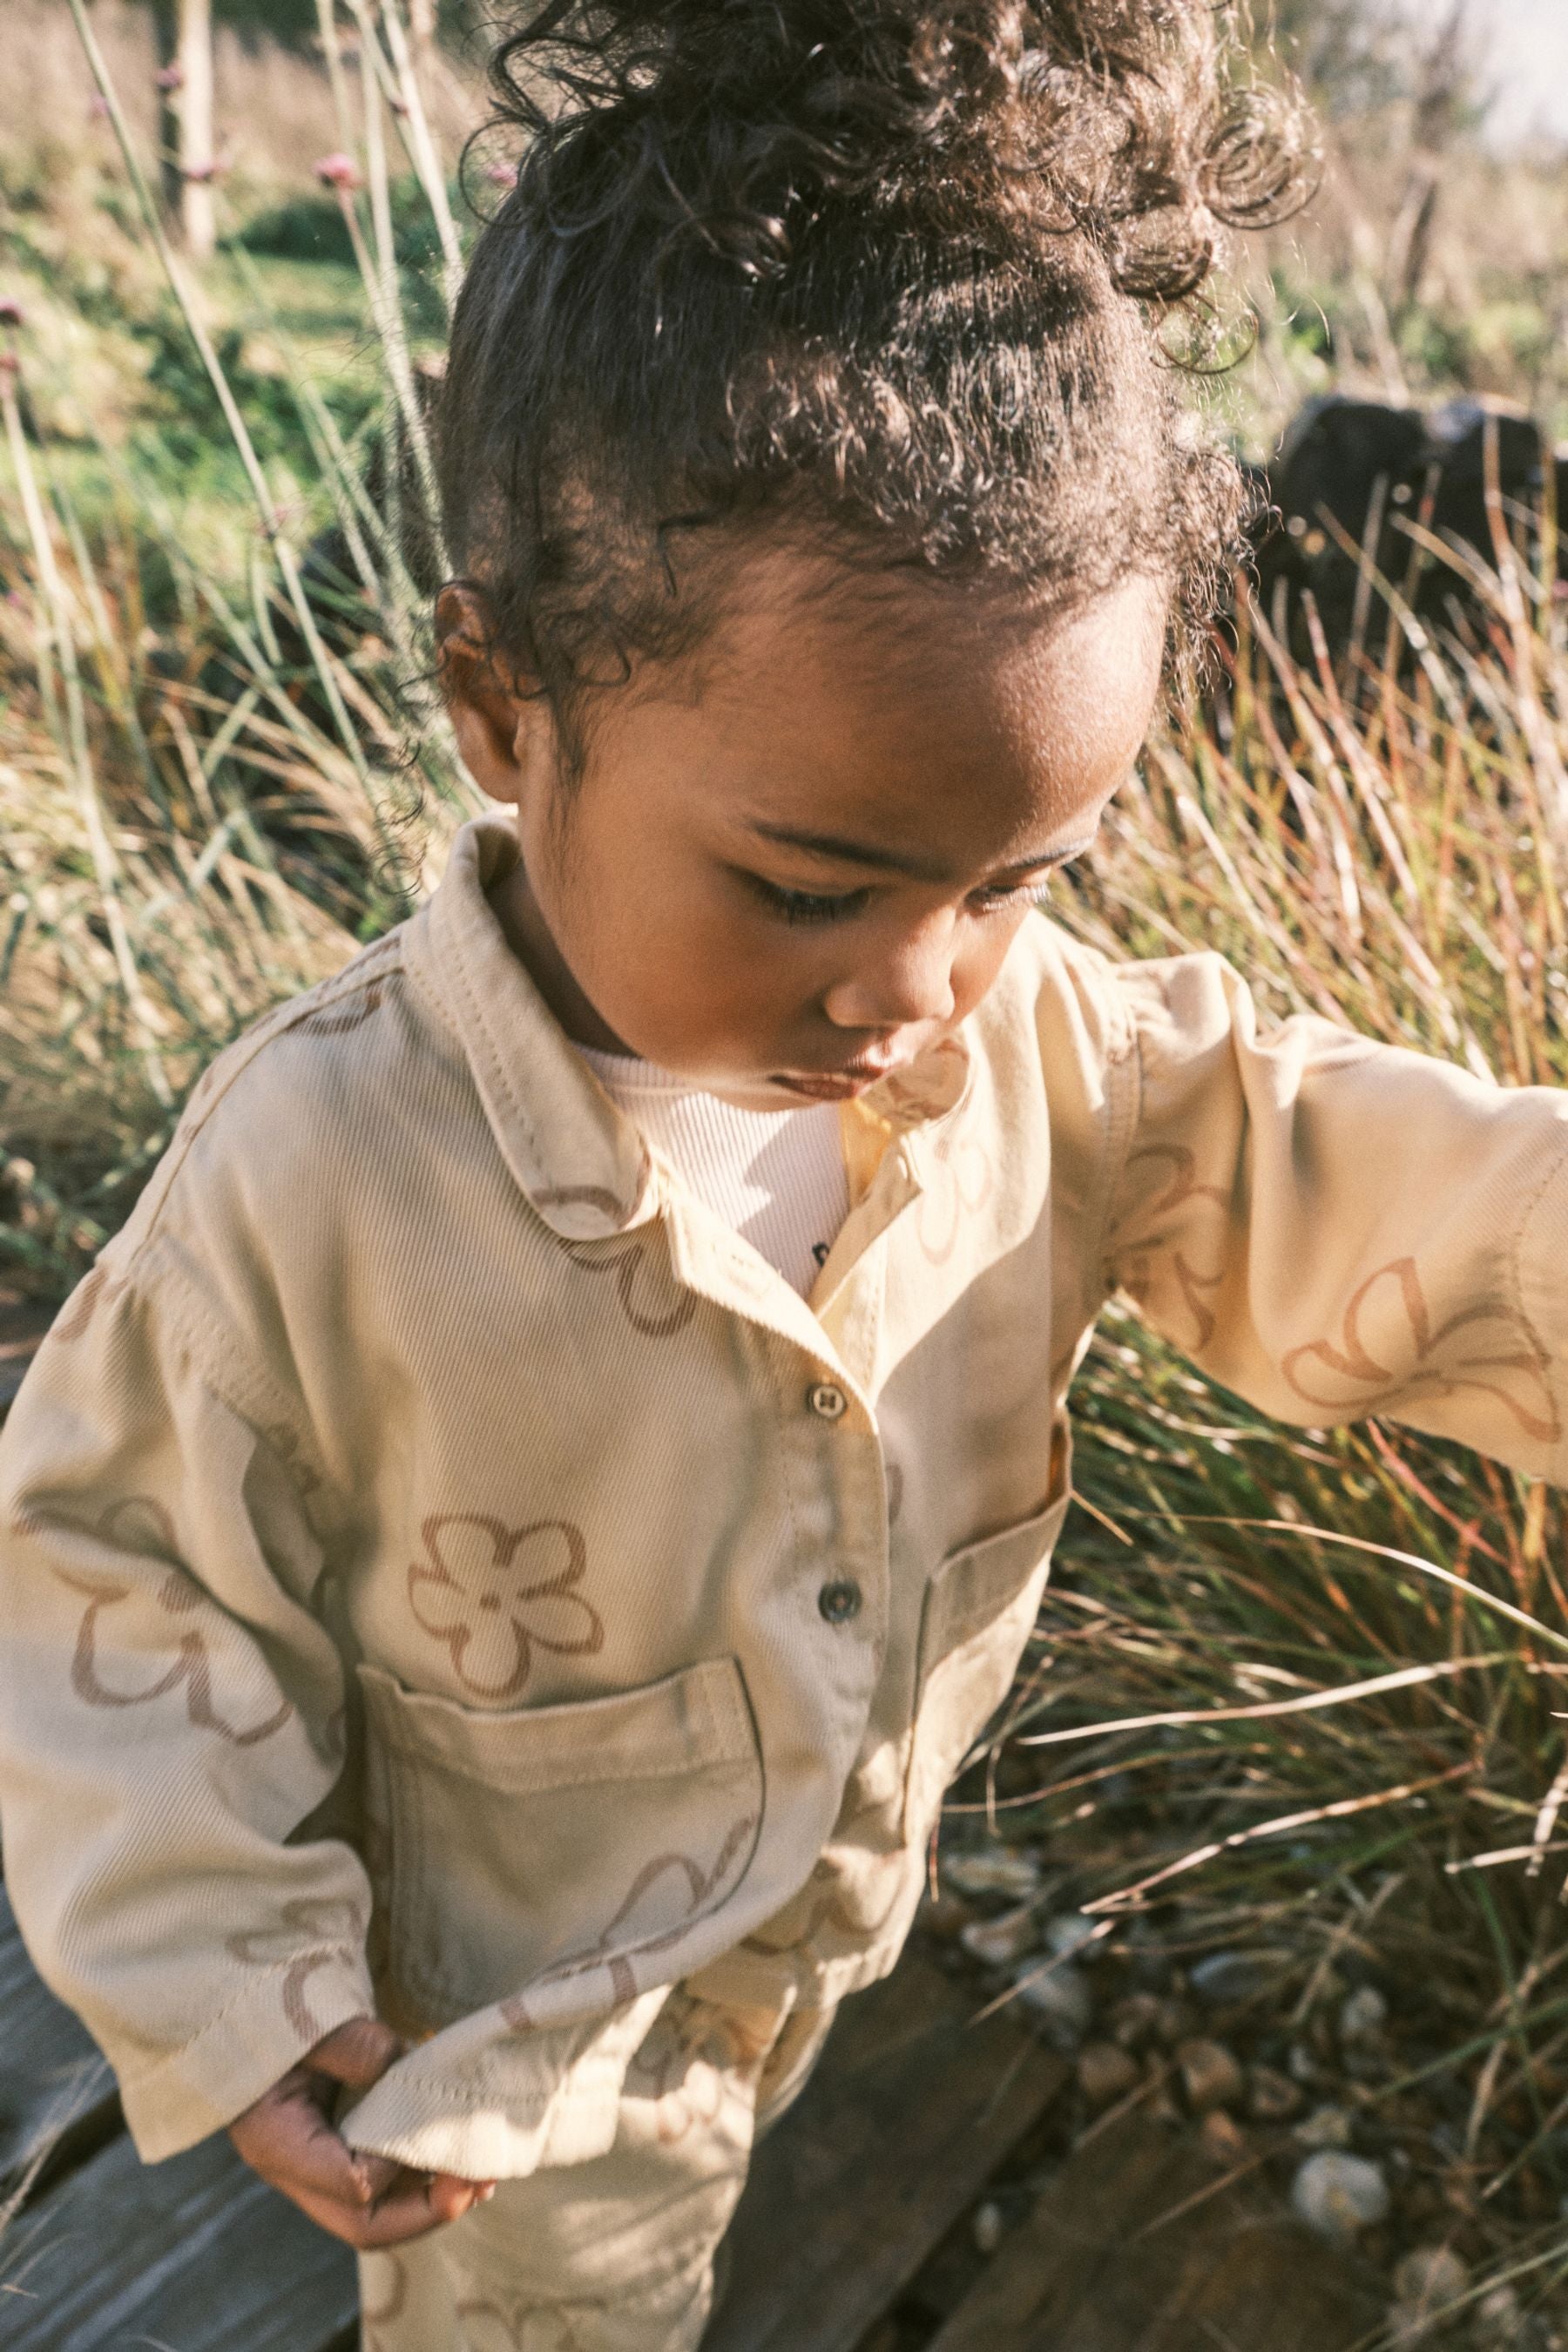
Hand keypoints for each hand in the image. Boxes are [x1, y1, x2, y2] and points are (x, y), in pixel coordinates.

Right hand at [228, 2015, 497, 2247]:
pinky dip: (416, 2178)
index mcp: (277, 2142)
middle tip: (478, 2182)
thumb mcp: (307, 2021)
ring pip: (376, 2213)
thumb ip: (354, 2046)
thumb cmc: (269, 2013)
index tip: (427, 2122)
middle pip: (364, 2224)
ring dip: (429, 2200)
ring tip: (481, 2176)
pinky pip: (379, 2185)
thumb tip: (406, 2066)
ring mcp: (313, 2167)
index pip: (351, 2183)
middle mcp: (294, 2170)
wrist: (238, 2014)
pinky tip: (454, 2158)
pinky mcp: (333, 2152)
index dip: (398, 2165)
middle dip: (426, 2211)